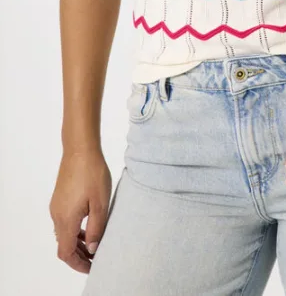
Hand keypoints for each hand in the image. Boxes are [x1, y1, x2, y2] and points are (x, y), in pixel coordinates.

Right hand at [49, 149, 111, 273]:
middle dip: (79, 255)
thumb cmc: (93, 173)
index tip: (92, 267)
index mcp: (66, 219)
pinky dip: (75, 230)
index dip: (78, 264)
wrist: (80, 148)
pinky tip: (89, 226)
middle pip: (63, 245)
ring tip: (95, 243)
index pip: (66, 252)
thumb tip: (93, 249)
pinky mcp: (59, 198)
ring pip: (63, 233)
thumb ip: (97, 228)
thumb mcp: (100, 203)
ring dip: (77, 243)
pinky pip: (64, 222)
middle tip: (96, 258)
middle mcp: (57, 215)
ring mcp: (56, 206)